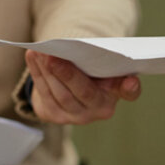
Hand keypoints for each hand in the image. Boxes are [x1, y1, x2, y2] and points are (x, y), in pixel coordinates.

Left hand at [25, 50, 140, 123]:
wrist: (71, 88)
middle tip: (54, 57)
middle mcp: (98, 110)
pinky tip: (32, 57)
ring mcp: (76, 116)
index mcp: (116, 94)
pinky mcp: (55, 116)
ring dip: (47, 72)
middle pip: (83, 92)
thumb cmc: (90, 70)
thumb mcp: (102, 65)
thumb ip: (102, 58)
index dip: (130, 88)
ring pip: (59, 94)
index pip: (128, 92)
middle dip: (67, 74)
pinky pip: (45, 94)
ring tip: (39, 53)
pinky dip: (37, 73)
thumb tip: (80, 48)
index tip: (131, 80)